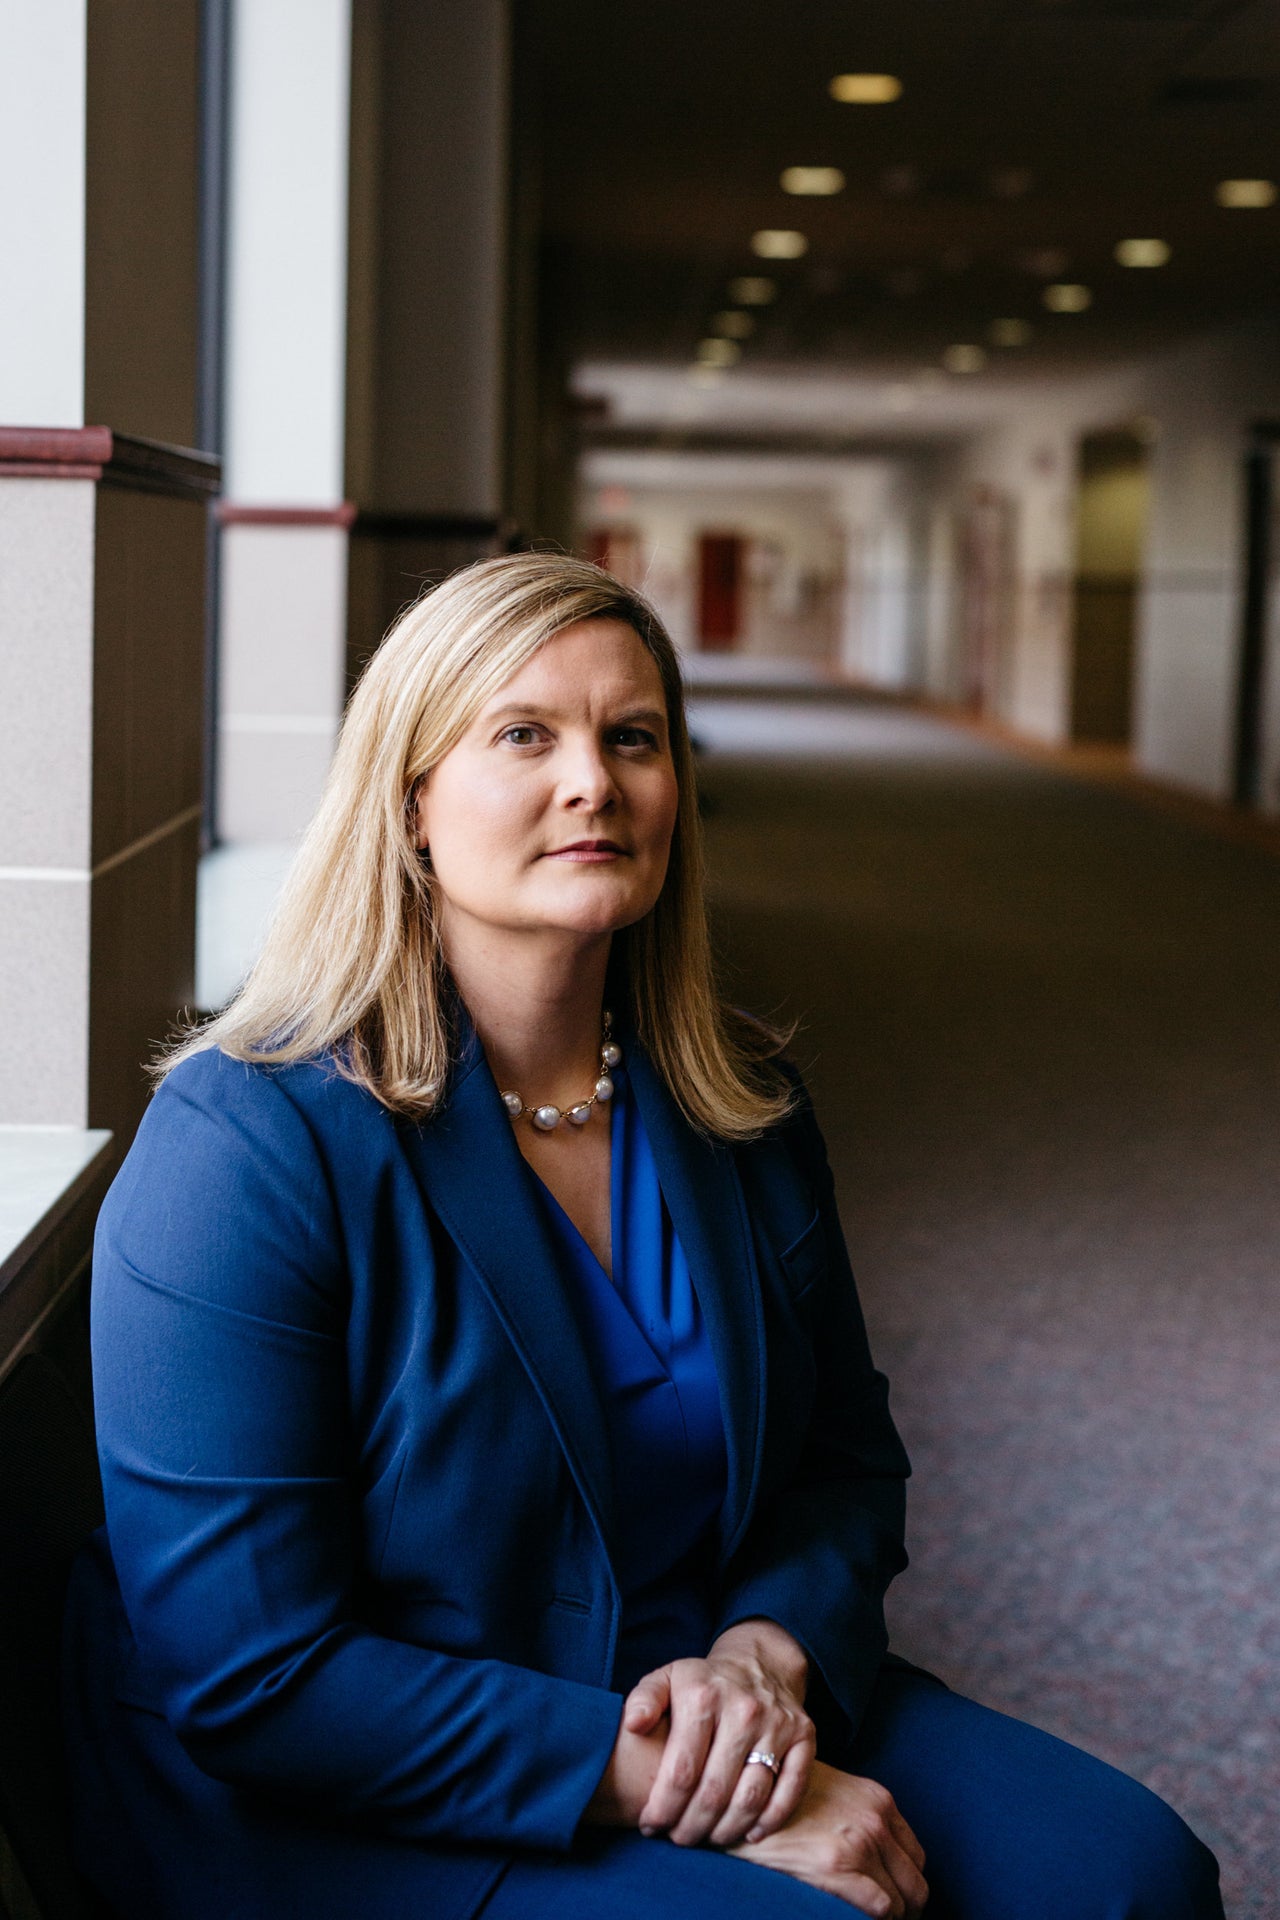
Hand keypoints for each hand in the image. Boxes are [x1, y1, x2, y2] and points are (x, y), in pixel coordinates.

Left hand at [625, 1618, 815, 1847]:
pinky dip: (771, 1820)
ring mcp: (777, 1723)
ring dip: (726, 1830)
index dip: (663, 1808)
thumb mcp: (667, 1678)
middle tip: (678, 1839)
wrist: (759, 1662)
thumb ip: (644, 1700)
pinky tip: (750, 1834)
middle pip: (714, 1791)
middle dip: (690, 1826)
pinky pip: (791, 1789)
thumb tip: (632, 1726)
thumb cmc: (703, 1682)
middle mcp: (743, 1709)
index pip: (681, 1770)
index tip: (650, 1825)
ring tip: (707, 1838)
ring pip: (751, 1797)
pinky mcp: (804, 1735)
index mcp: (703, 1695)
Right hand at [730, 1761, 926, 1917]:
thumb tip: (875, 1856)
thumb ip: (860, 1815)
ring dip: (889, 1917)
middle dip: (905, 1906)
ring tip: (864, 1918)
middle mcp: (876, 1819)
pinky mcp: (837, 1867)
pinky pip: (880, 1909)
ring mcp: (860, 1843)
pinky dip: (873, 1919)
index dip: (905, 1882)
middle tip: (885, 1918)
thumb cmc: (782, 1796)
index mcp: (878, 1799)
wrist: (743, 1794)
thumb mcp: (833, 1790)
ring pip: (902, 1902)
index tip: (892, 1897)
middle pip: (916, 1881)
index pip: (916, 1855)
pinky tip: (850, 1916)